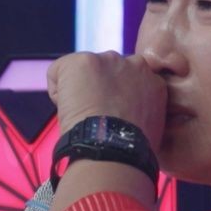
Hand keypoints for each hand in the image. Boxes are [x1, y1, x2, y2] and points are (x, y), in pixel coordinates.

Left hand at [47, 51, 166, 146]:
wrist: (112, 149)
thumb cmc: (128, 148)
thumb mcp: (149, 125)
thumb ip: (139, 109)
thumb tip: (124, 115)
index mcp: (153, 81)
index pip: (128, 79)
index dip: (115, 97)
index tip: (110, 113)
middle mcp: (134, 64)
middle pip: (106, 71)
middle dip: (99, 88)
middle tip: (96, 114)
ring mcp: (108, 60)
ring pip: (83, 71)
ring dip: (80, 90)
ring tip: (83, 115)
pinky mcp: (82, 61)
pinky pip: (57, 72)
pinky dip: (57, 92)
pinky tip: (68, 111)